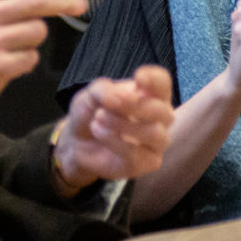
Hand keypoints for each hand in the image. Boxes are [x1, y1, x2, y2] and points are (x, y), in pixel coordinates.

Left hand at [54, 65, 174, 193]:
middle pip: (162, 110)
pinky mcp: (147, 163)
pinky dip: (114, 141)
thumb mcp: (91, 95)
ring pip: (154, 133)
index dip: (155, 79)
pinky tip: (99, 131)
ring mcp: (157, 142)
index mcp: (151, 95)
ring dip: (123, 124)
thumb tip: (118, 96)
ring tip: (98, 118)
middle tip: (108, 102)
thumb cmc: (92, 113)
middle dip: (134, 105)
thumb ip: (104, 90)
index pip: (163, 83)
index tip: (138, 77)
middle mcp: (160, 118)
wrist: (78, 143)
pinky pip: (137, 154)